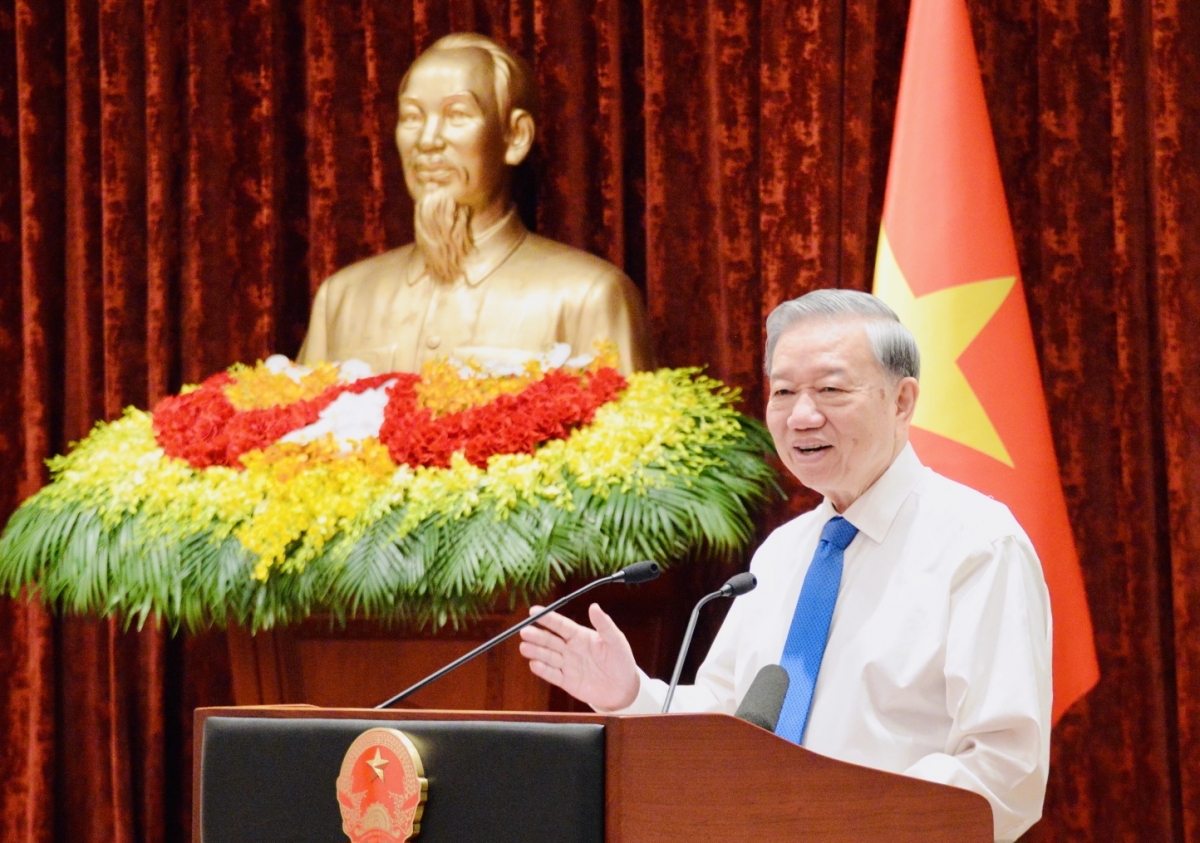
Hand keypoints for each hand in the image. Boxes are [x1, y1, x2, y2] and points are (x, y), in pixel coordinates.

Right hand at [518, 603, 639, 710]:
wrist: (624, 689)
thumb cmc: (621, 660)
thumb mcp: (616, 640)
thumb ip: (604, 625)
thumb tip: (594, 606)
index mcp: (581, 636)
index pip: (561, 625)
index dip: (547, 618)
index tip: (533, 611)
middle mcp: (571, 649)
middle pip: (550, 640)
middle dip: (537, 635)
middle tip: (524, 631)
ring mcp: (567, 665)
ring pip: (548, 656)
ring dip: (536, 651)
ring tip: (524, 647)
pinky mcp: (567, 682)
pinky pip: (552, 675)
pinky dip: (543, 670)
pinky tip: (534, 664)